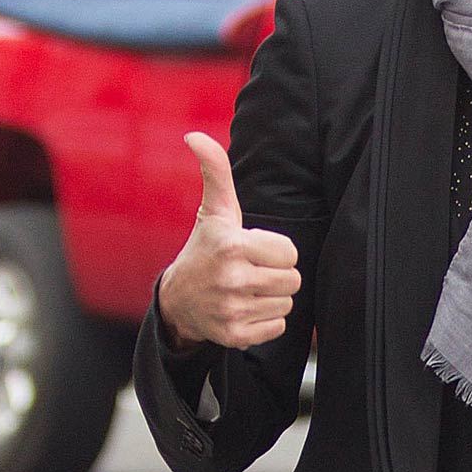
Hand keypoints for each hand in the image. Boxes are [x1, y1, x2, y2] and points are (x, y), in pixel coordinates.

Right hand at [155, 133, 299, 352]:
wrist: (178, 300)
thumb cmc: (205, 249)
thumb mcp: (214, 211)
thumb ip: (215, 172)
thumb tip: (195, 135)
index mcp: (231, 246)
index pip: (290, 252)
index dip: (276, 250)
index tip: (254, 250)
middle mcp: (231, 279)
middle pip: (293, 280)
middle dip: (277, 273)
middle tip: (253, 270)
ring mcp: (232, 310)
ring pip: (286, 303)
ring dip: (272, 296)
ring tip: (246, 289)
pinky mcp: (236, 335)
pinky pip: (278, 326)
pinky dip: (266, 319)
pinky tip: (244, 308)